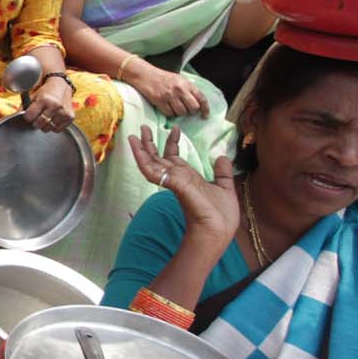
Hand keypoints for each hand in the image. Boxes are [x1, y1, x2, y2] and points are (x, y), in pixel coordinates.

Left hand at [23, 74, 74, 132]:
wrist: (61, 84)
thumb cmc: (45, 91)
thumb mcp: (33, 95)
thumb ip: (24, 106)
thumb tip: (14, 117)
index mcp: (44, 99)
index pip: (29, 117)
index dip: (27, 117)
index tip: (29, 115)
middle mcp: (55, 106)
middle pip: (39, 124)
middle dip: (35, 122)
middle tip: (37, 117)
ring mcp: (64, 112)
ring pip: (48, 128)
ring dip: (44, 126)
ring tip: (45, 117)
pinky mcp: (70, 117)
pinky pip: (58, 129)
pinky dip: (54, 127)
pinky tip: (53, 119)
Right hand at [124, 61, 209, 117]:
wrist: (145, 74)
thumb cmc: (162, 78)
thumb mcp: (179, 79)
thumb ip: (188, 89)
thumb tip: (198, 103)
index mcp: (186, 83)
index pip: (201, 98)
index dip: (205, 109)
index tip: (205, 115)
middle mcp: (180, 89)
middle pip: (193, 108)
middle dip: (190, 111)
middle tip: (185, 109)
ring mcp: (169, 95)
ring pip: (181, 112)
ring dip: (179, 113)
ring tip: (174, 107)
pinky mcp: (159, 100)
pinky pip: (169, 113)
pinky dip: (169, 113)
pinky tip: (166, 107)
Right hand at [128, 123, 239, 242]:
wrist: (218, 231)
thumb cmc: (220, 216)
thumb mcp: (225, 188)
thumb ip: (222, 173)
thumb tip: (222, 157)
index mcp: (188, 178)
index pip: (175, 158)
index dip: (173, 143)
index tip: (175, 129)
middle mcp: (178, 179)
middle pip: (158, 158)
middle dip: (150, 143)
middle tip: (143, 127)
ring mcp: (174, 183)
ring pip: (151, 164)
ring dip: (140, 149)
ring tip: (132, 135)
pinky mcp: (173, 186)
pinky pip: (153, 173)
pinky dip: (143, 162)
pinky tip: (137, 151)